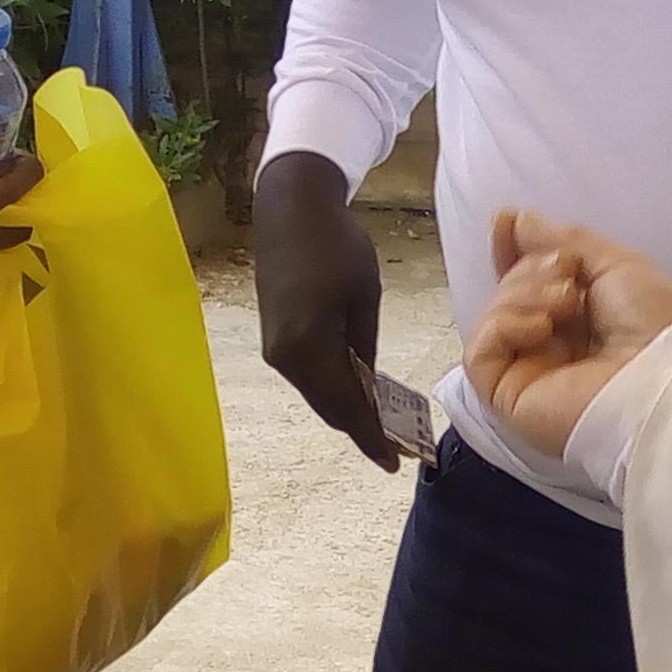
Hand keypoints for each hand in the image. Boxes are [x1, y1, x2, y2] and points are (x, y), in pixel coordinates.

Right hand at [252, 150, 397, 471]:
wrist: (289, 208)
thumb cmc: (335, 244)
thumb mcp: (364, 296)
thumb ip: (364, 346)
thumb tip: (369, 386)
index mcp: (310, 347)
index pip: (345, 407)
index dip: (371, 438)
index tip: (395, 462)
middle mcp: (285, 357)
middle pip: (328, 407)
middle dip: (361, 429)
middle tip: (396, 448)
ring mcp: (276, 349)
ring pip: (317, 393)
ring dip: (346, 409)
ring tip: (382, 424)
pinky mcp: (274, 338)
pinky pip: (308, 376)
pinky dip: (332, 388)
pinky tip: (357, 391)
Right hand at [460, 210, 671, 467]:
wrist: (662, 381)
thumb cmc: (652, 323)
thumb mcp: (614, 264)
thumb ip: (561, 240)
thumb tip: (514, 218)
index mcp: (581, 318)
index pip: (529, 282)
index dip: (514, 251)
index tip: (505, 222)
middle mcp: (552, 345)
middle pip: (508, 292)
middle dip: (529, 270)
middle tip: (566, 274)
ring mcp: (528, 373)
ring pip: (493, 317)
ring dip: (522, 293)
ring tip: (565, 302)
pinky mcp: (508, 397)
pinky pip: (480, 352)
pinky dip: (504, 326)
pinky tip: (540, 327)